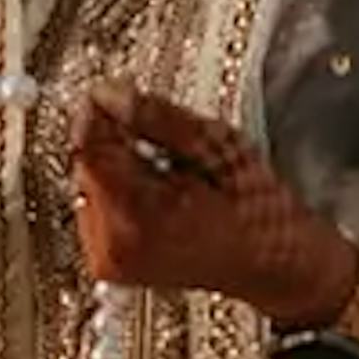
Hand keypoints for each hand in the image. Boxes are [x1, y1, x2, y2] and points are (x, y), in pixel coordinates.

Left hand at [70, 88, 355, 326]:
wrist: (270, 264)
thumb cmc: (257, 214)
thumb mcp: (218, 147)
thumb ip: (158, 118)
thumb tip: (110, 94)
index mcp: (136, 218)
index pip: (88, 148)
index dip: (101, 114)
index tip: (120, 94)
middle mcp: (113, 246)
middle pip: (88, 165)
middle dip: (119, 144)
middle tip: (168, 145)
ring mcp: (108, 260)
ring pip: (91, 184)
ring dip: (122, 168)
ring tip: (171, 177)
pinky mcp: (108, 263)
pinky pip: (99, 207)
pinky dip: (123, 193)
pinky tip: (161, 198)